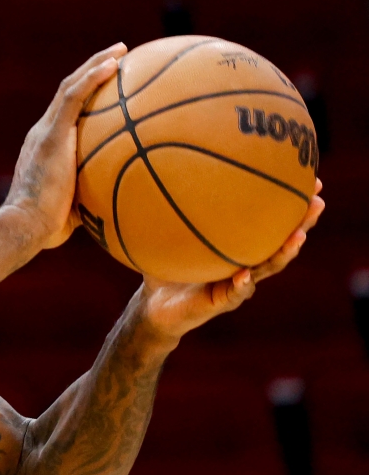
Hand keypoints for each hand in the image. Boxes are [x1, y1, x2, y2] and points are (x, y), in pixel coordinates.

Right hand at [4, 43, 126, 249]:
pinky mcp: (51, 135)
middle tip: (118, 57)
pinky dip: (93, 77)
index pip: (66, 115)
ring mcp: (45, 132)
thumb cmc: (47, 229)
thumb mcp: (76, 209)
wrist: (25, 226)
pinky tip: (115, 64)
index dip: (86, 96)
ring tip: (121, 50)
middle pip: (68, 92)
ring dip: (96, 64)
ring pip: (71, 87)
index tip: (108, 87)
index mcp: (45, 148)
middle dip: (92, 71)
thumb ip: (93, 198)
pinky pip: (73, 97)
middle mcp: (42, 133)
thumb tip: (122, 206)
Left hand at [138, 180, 325, 341]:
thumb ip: (169, 206)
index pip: (271, 223)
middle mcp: (245, 263)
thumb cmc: (167, 267)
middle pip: (281, 241)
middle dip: (302, 223)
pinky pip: (234, 293)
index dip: (291, 204)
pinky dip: (241, 284)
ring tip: (297, 237)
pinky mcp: (221, 302)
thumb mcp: (167, 233)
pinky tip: (245, 275)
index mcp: (239, 246)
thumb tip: (161, 166)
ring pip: (267, 268)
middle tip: (318, 202)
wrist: (156, 307)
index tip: (311, 180)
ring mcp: (237, 284)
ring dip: (284, 253)